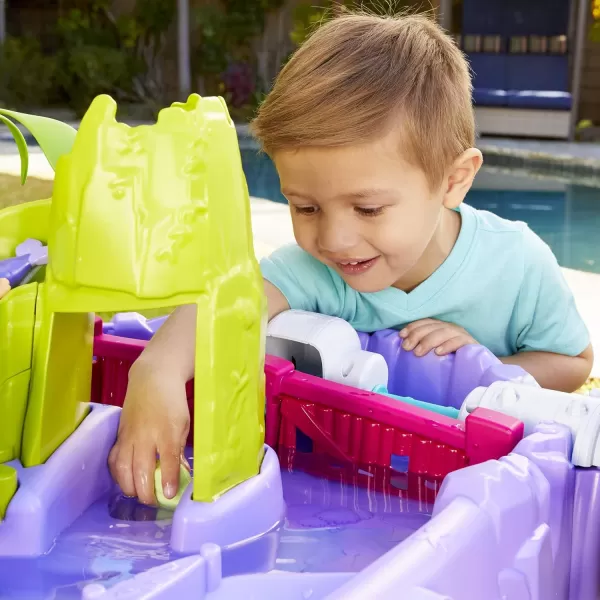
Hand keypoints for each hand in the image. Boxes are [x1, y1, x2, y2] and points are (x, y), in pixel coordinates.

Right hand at [108, 358, 189, 505]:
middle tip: (153, 502)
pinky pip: (113, 459)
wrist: (152, 378)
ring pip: (123, 468)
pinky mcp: (119, 435)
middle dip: (145, 492)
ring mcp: (129, 435)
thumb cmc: (173, 402)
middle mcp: (146, 435)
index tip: (168, 495)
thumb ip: (179, 449)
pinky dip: (117, 475)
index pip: (167, 460)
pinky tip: (125, 482)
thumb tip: (180, 474)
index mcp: (167, 430)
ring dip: (129, 487)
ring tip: (139, 495)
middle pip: (141, 469)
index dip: (167, 480)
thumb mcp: (184, 423)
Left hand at [399, 319, 475, 356]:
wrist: (478, 366)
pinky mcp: (471, 344)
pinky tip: (438, 353)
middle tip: (407, 347)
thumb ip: (423, 347)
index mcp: (441, 327)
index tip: (401, 335)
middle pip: (432, 326)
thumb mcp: (436, 351)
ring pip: (444, 332)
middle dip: (417, 335)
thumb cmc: (453, 359)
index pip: (425, 322)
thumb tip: (404, 347)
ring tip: (418, 352)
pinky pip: (459, 341)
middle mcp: (450, 328)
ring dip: (429, 341)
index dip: (412, 327)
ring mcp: (461, 335)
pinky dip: (448, 345)